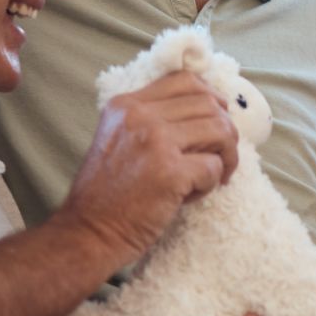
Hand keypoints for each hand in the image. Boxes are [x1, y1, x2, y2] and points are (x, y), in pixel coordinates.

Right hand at [62, 71, 239, 266]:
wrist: (88, 234)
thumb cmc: (108, 194)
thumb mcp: (118, 138)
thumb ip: (151, 119)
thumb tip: (208, 107)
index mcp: (126, 105)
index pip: (185, 81)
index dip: (211, 98)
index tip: (218, 118)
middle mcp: (139, 116)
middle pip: (208, 104)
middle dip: (225, 130)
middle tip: (222, 155)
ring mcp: (155, 142)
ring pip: (220, 130)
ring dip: (226, 156)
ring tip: (217, 176)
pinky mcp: (170, 172)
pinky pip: (215, 166)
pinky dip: (212, 183)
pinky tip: (191, 196)